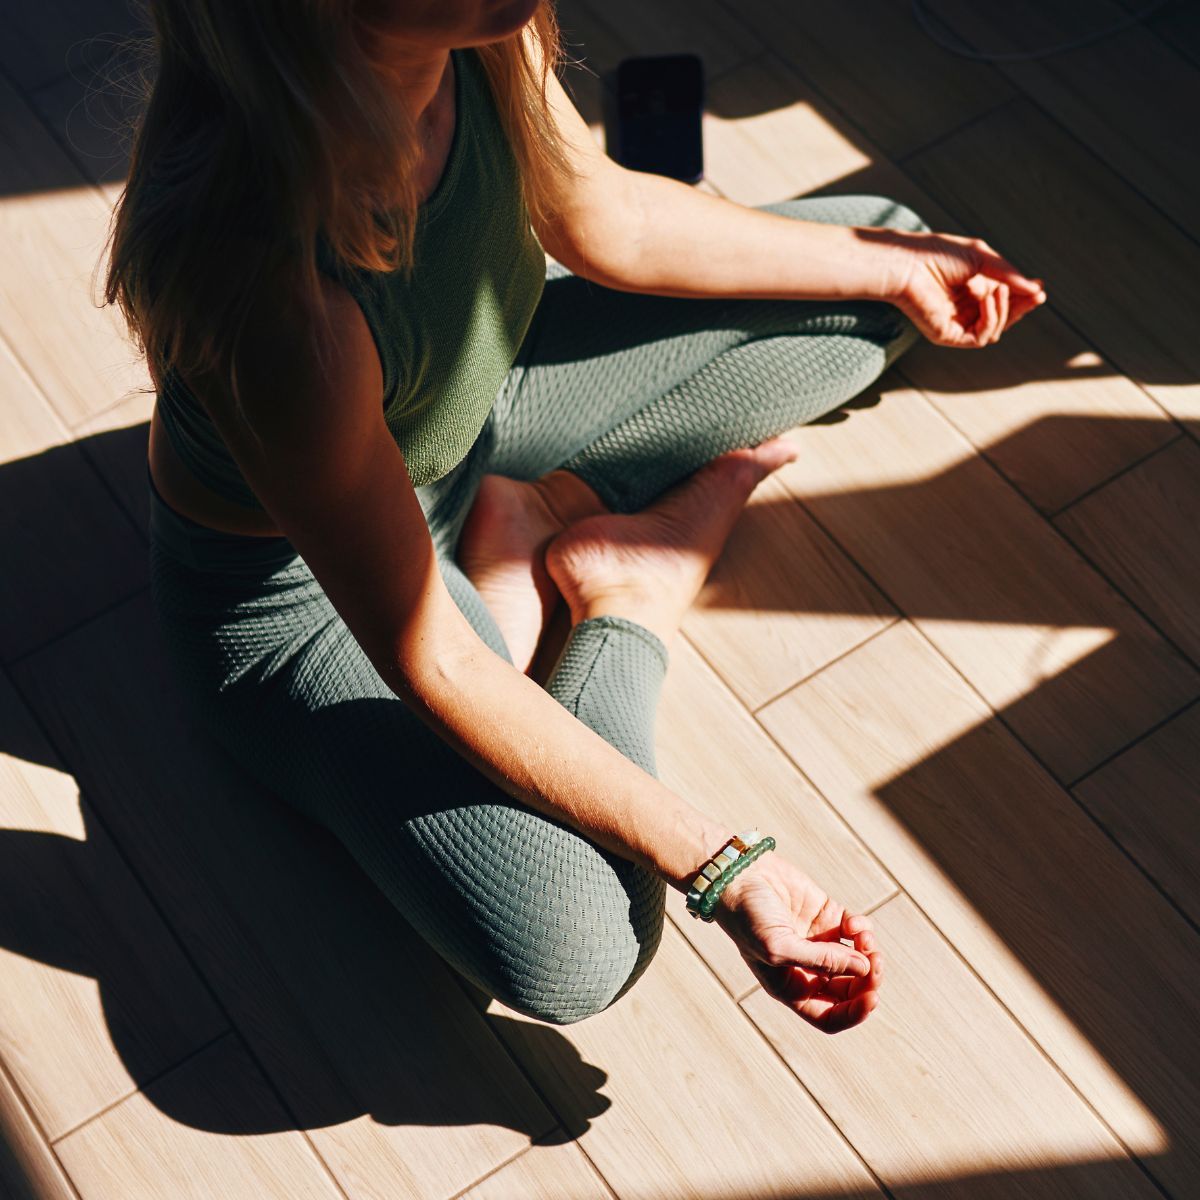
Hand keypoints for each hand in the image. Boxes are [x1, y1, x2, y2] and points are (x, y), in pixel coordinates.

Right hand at [710, 853, 881, 1032]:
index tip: (871, 998)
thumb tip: (865, 968)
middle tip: (875, 964)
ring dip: (870, 952)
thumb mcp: (778, 947)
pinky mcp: (827, 915)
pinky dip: (862, 928)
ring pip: (859, 960)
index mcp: (791, 987)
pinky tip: (853, 922)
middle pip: (850, 990)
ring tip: (864, 938)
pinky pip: (857, 930)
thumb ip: (822, 961)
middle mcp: (808, 969)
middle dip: (868, 981)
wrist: (738, 875)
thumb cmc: (747, 917)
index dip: (854, 1013)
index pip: (830, 1015)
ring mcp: (819, 941)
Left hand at [874, 228, 1047, 348]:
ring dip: (1005, 309)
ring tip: (998, 288)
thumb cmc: (937, 255)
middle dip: (1022, 306)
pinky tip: (987, 299)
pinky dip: (991, 319)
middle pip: (1004, 318)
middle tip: (1037, 295)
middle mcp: (966, 309)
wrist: (908, 264)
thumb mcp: (981, 258)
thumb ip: (1008, 274)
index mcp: (973, 289)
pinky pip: (981, 338)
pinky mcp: (948, 335)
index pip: (1005, 300)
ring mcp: (957, 324)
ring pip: (996, 330)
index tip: (1040, 287)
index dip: (1025, 295)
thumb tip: (1037, 290)